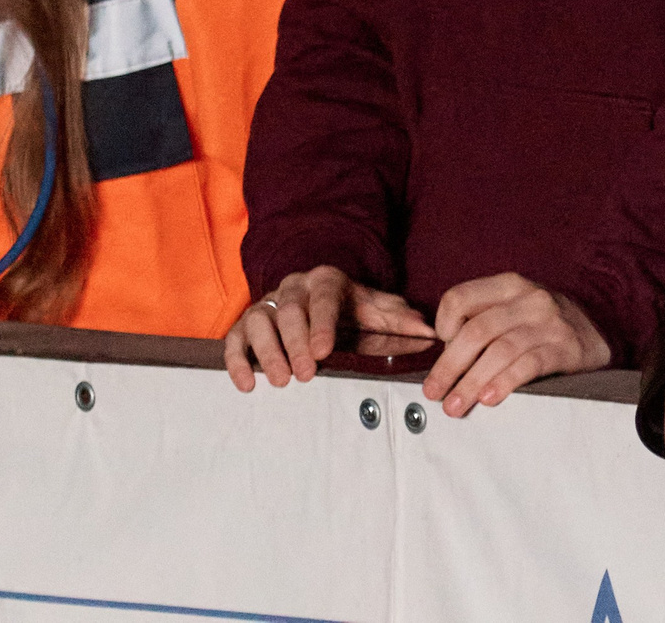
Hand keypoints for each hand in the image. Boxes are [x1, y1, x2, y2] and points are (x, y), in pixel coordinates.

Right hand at [222, 265, 430, 390]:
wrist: (317, 292)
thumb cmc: (347, 307)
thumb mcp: (374, 309)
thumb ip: (399, 320)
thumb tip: (429, 332)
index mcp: (326, 281)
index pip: (323, 298)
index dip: (321, 324)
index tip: (324, 350)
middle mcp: (293, 288)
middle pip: (289, 311)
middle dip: (295, 344)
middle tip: (306, 374)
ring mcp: (267, 304)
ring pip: (258, 321)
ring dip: (267, 352)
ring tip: (280, 381)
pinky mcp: (246, 323)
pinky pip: (235, 337)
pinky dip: (237, 359)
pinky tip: (247, 383)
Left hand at [421, 273, 610, 416]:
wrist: (596, 336)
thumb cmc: (542, 328)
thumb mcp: (513, 312)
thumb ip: (481, 323)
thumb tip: (442, 361)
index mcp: (509, 286)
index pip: (460, 298)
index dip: (442, 325)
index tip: (438, 351)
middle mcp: (529, 298)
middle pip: (476, 331)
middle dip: (449, 366)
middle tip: (433, 393)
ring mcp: (550, 322)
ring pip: (499, 350)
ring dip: (471, 382)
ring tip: (455, 405)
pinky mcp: (566, 347)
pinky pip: (528, 364)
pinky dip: (505, 381)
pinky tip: (489, 398)